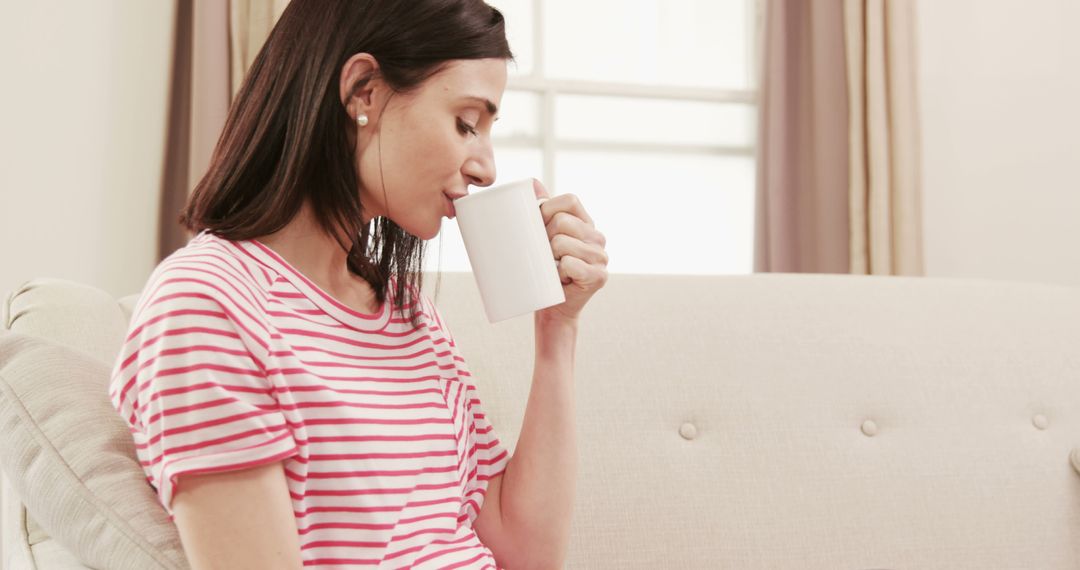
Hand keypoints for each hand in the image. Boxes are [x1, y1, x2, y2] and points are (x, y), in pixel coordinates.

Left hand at [532, 179, 608, 321]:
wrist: (553, 307)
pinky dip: (559, 273)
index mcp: (586, 223)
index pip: (570, 201)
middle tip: (544, 255)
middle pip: (562, 222)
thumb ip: (541, 209)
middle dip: (544, 238)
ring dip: (549, 258)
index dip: (549, 208)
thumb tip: (531, 182)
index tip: (538, 225)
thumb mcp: (542, 237)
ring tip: (552, 268)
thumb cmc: (545, 271)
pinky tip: (561, 280)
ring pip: (561, 243)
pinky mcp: (598, 277)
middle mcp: (597, 237)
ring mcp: (600, 257)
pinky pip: (569, 264)